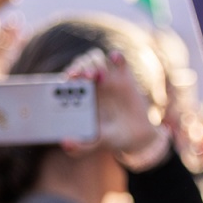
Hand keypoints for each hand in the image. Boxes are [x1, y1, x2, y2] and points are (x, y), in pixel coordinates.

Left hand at [62, 47, 163, 163]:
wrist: (137, 136)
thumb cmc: (111, 137)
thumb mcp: (96, 143)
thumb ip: (81, 146)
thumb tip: (65, 143)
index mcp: (79, 96)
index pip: (68, 77)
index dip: (67, 75)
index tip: (69, 80)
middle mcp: (91, 83)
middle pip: (80, 64)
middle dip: (80, 67)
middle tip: (84, 77)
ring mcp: (108, 78)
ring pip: (96, 59)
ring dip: (95, 63)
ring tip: (100, 76)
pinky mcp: (124, 76)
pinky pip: (118, 59)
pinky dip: (116, 56)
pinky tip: (115, 59)